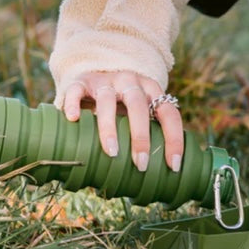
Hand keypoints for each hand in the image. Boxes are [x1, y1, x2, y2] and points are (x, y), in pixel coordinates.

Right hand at [62, 71, 182, 171]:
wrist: (97, 71)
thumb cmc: (124, 103)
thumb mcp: (141, 111)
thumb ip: (149, 132)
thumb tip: (157, 178)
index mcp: (152, 90)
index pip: (169, 113)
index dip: (174, 139)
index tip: (173, 166)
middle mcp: (130, 82)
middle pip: (138, 106)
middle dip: (141, 136)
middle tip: (141, 164)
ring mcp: (105, 81)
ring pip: (107, 100)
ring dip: (109, 127)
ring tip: (112, 152)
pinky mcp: (81, 81)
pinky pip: (76, 90)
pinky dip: (73, 103)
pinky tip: (73, 118)